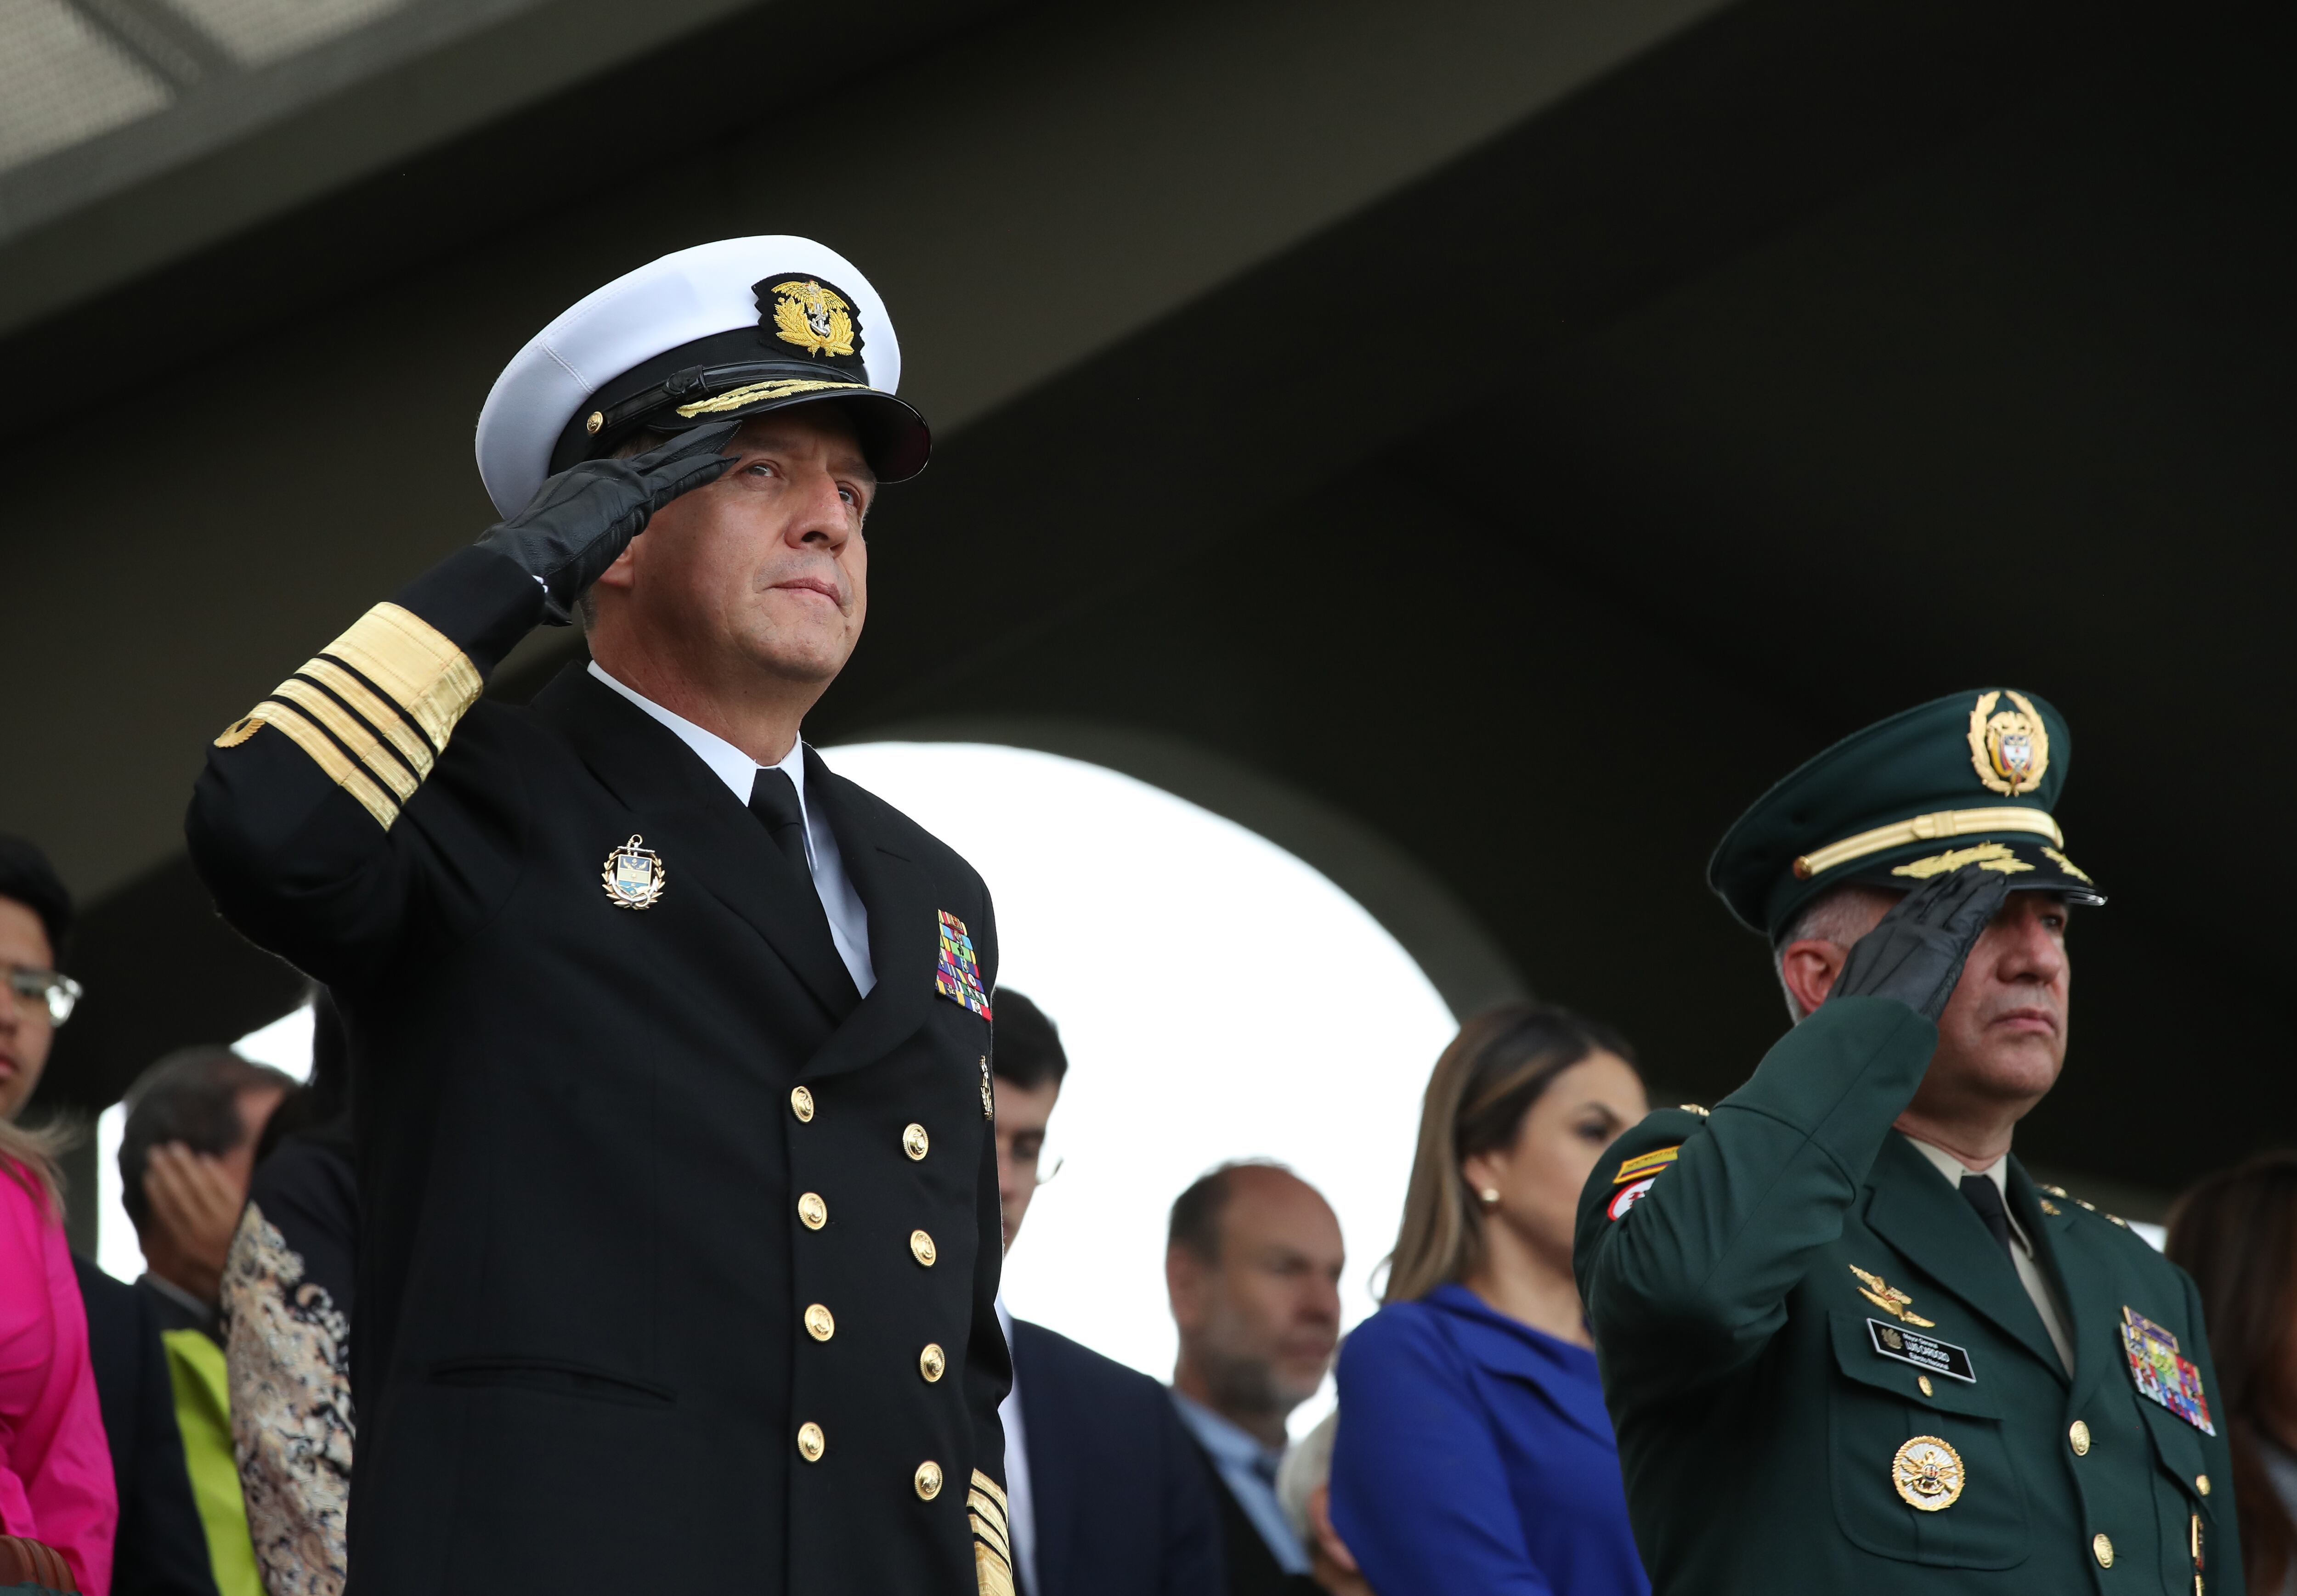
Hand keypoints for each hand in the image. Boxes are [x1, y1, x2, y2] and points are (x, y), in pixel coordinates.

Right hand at [141, 1143, 244, 1301]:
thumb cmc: (233, 1276)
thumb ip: (184, 1256)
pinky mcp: (243, 1210)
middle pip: (181, 1195)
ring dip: (187, 1166)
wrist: (268, 1277)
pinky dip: (214, 1173)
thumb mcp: (202, 1274)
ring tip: (176, 1148)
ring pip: (201, 1187)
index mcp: (189, 1246)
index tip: (147, 1176)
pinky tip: (205, 1159)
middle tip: (156, 1152)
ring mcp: (223, 1218)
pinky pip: (225, 1188)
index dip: (157, 1193)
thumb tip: (165, 1241)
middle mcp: (203, 1230)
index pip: (169, 1214)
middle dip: (167, 1172)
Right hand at [475, 422, 739, 623]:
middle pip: (652, 456)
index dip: (656, 463)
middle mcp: (598, 475)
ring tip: (725, 436)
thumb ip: (581, 542)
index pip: (629, 472)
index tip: (676, 456)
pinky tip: (722, 463)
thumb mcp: (562, 548)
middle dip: (682, 445)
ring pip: (668, 460)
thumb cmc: (537, 566)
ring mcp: (615, 481)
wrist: (526, 560)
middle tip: (711, 430)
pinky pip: (675, 479)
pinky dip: (700, 469)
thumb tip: (587, 557)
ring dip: (698, 449)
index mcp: (581, 486)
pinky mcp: (631, 495)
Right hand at [1829, 865, 2009, 1020]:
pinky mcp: (1948, 945)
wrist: (1867, 1027)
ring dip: (1972, 886)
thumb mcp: (1855, 999)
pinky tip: (1998, 888)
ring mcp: (1923, 936)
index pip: (1905, 911)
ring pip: (1953, 901)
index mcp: (1875, 944)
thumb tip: (1857, 987)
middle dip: (1951, 884)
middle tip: (1969, 871)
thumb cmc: (1859, 1025)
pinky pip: (1972, 914)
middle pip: (1931, 899)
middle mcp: (1898, 931)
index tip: (1938, 884)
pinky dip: (1985, 899)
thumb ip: (1864, 986)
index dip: (1925, 895)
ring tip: (1989, 875)